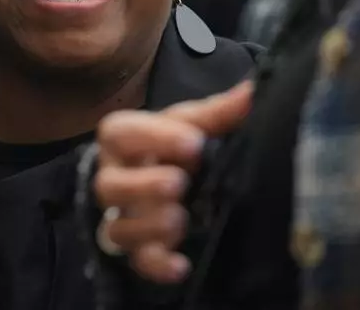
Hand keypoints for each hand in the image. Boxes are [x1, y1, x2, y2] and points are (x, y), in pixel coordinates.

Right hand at [94, 80, 253, 283]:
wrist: (158, 170)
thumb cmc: (171, 142)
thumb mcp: (190, 122)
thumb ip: (216, 112)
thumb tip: (251, 92)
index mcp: (122, 138)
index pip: (121, 132)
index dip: (154, 137)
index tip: (194, 142)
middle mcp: (114, 177)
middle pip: (109, 186)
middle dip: (144, 186)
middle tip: (179, 183)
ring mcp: (122, 215)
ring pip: (118, 228)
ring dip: (149, 226)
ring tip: (180, 219)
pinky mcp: (136, 246)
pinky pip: (137, 261)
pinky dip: (156, 266)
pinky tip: (180, 266)